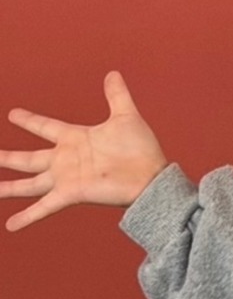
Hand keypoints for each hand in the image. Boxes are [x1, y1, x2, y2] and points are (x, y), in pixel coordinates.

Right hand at [2, 71, 168, 231]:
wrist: (151, 177)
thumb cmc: (142, 150)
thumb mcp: (125, 116)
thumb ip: (116, 96)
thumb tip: (113, 73)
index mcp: (75, 139)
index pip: (45, 127)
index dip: (30, 121)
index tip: (13, 114)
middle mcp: (66, 160)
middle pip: (29, 159)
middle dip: (8, 159)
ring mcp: (66, 178)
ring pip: (29, 184)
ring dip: (9, 188)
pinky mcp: (71, 193)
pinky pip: (44, 206)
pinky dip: (28, 216)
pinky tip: (11, 225)